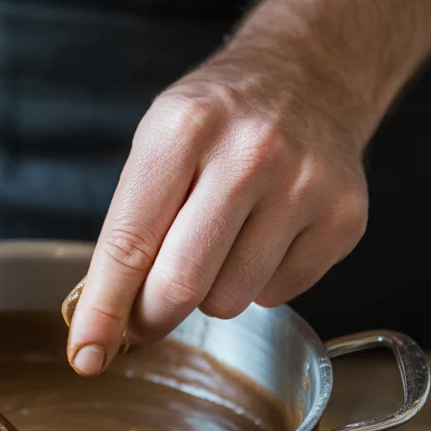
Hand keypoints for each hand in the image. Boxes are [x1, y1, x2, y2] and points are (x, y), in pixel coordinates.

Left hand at [66, 44, 369, 374]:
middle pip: (181, 285)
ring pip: (229, 301)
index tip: (87, 355)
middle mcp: (250, 155)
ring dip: (209, 294)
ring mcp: (305, 187)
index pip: (130, 243)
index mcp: (185, 129)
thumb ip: (130, 226)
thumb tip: (106, 319)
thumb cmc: (219, 119)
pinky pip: (277, 295)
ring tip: (219, 242)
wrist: (310, 75)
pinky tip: (263, 234)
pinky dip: (257, 283)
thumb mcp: (157, 143)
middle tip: (144, 315)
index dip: (103, 309)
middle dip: (150, 317)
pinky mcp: (343, 219)